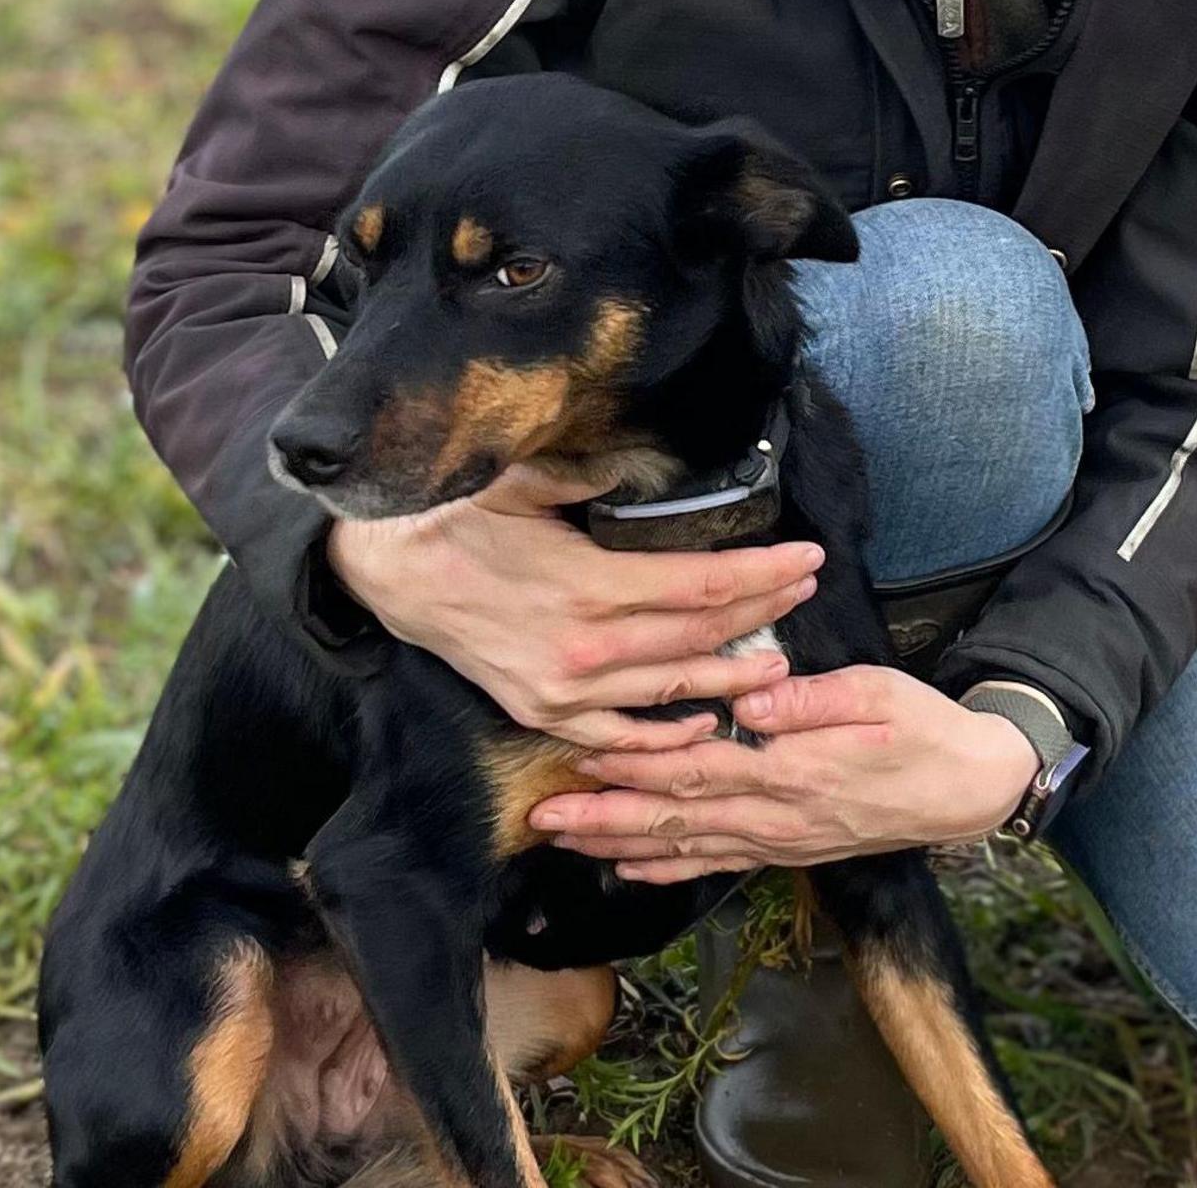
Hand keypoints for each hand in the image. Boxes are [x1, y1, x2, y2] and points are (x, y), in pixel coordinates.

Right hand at [323, 463, 824, 751]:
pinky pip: (618, 738)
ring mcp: (564, 691)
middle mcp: (586, 649)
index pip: (701, 584)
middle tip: (807, 589)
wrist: (388, 571)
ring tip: (780, 658)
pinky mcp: (542, 713)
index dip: (762, 573)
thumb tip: (650, 459)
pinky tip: (704, 720)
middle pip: (699, 636)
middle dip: (762, 611)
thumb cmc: (457, 518)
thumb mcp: (528, 480)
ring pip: (671, 691)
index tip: (808, 557)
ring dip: (732, 676)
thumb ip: (594, 474)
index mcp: (590, 586)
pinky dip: (666, 735)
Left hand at [525, 666, 1042, 881]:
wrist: (969, 788)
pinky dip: (668, 870)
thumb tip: (755, 699)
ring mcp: (779, 839)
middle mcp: (777, 816)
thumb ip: (813, 699)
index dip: (637, 763)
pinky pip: (717, 864)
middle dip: (604, 817)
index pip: (698, 767)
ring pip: (685, 847)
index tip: (582, 752)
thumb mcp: (878, 693)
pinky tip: (628, 872)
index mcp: (795, 772)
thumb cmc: (924, 729)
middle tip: (542, 817)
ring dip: (620, 846)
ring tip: (565, 842)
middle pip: (676, 817)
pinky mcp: (786, 848)